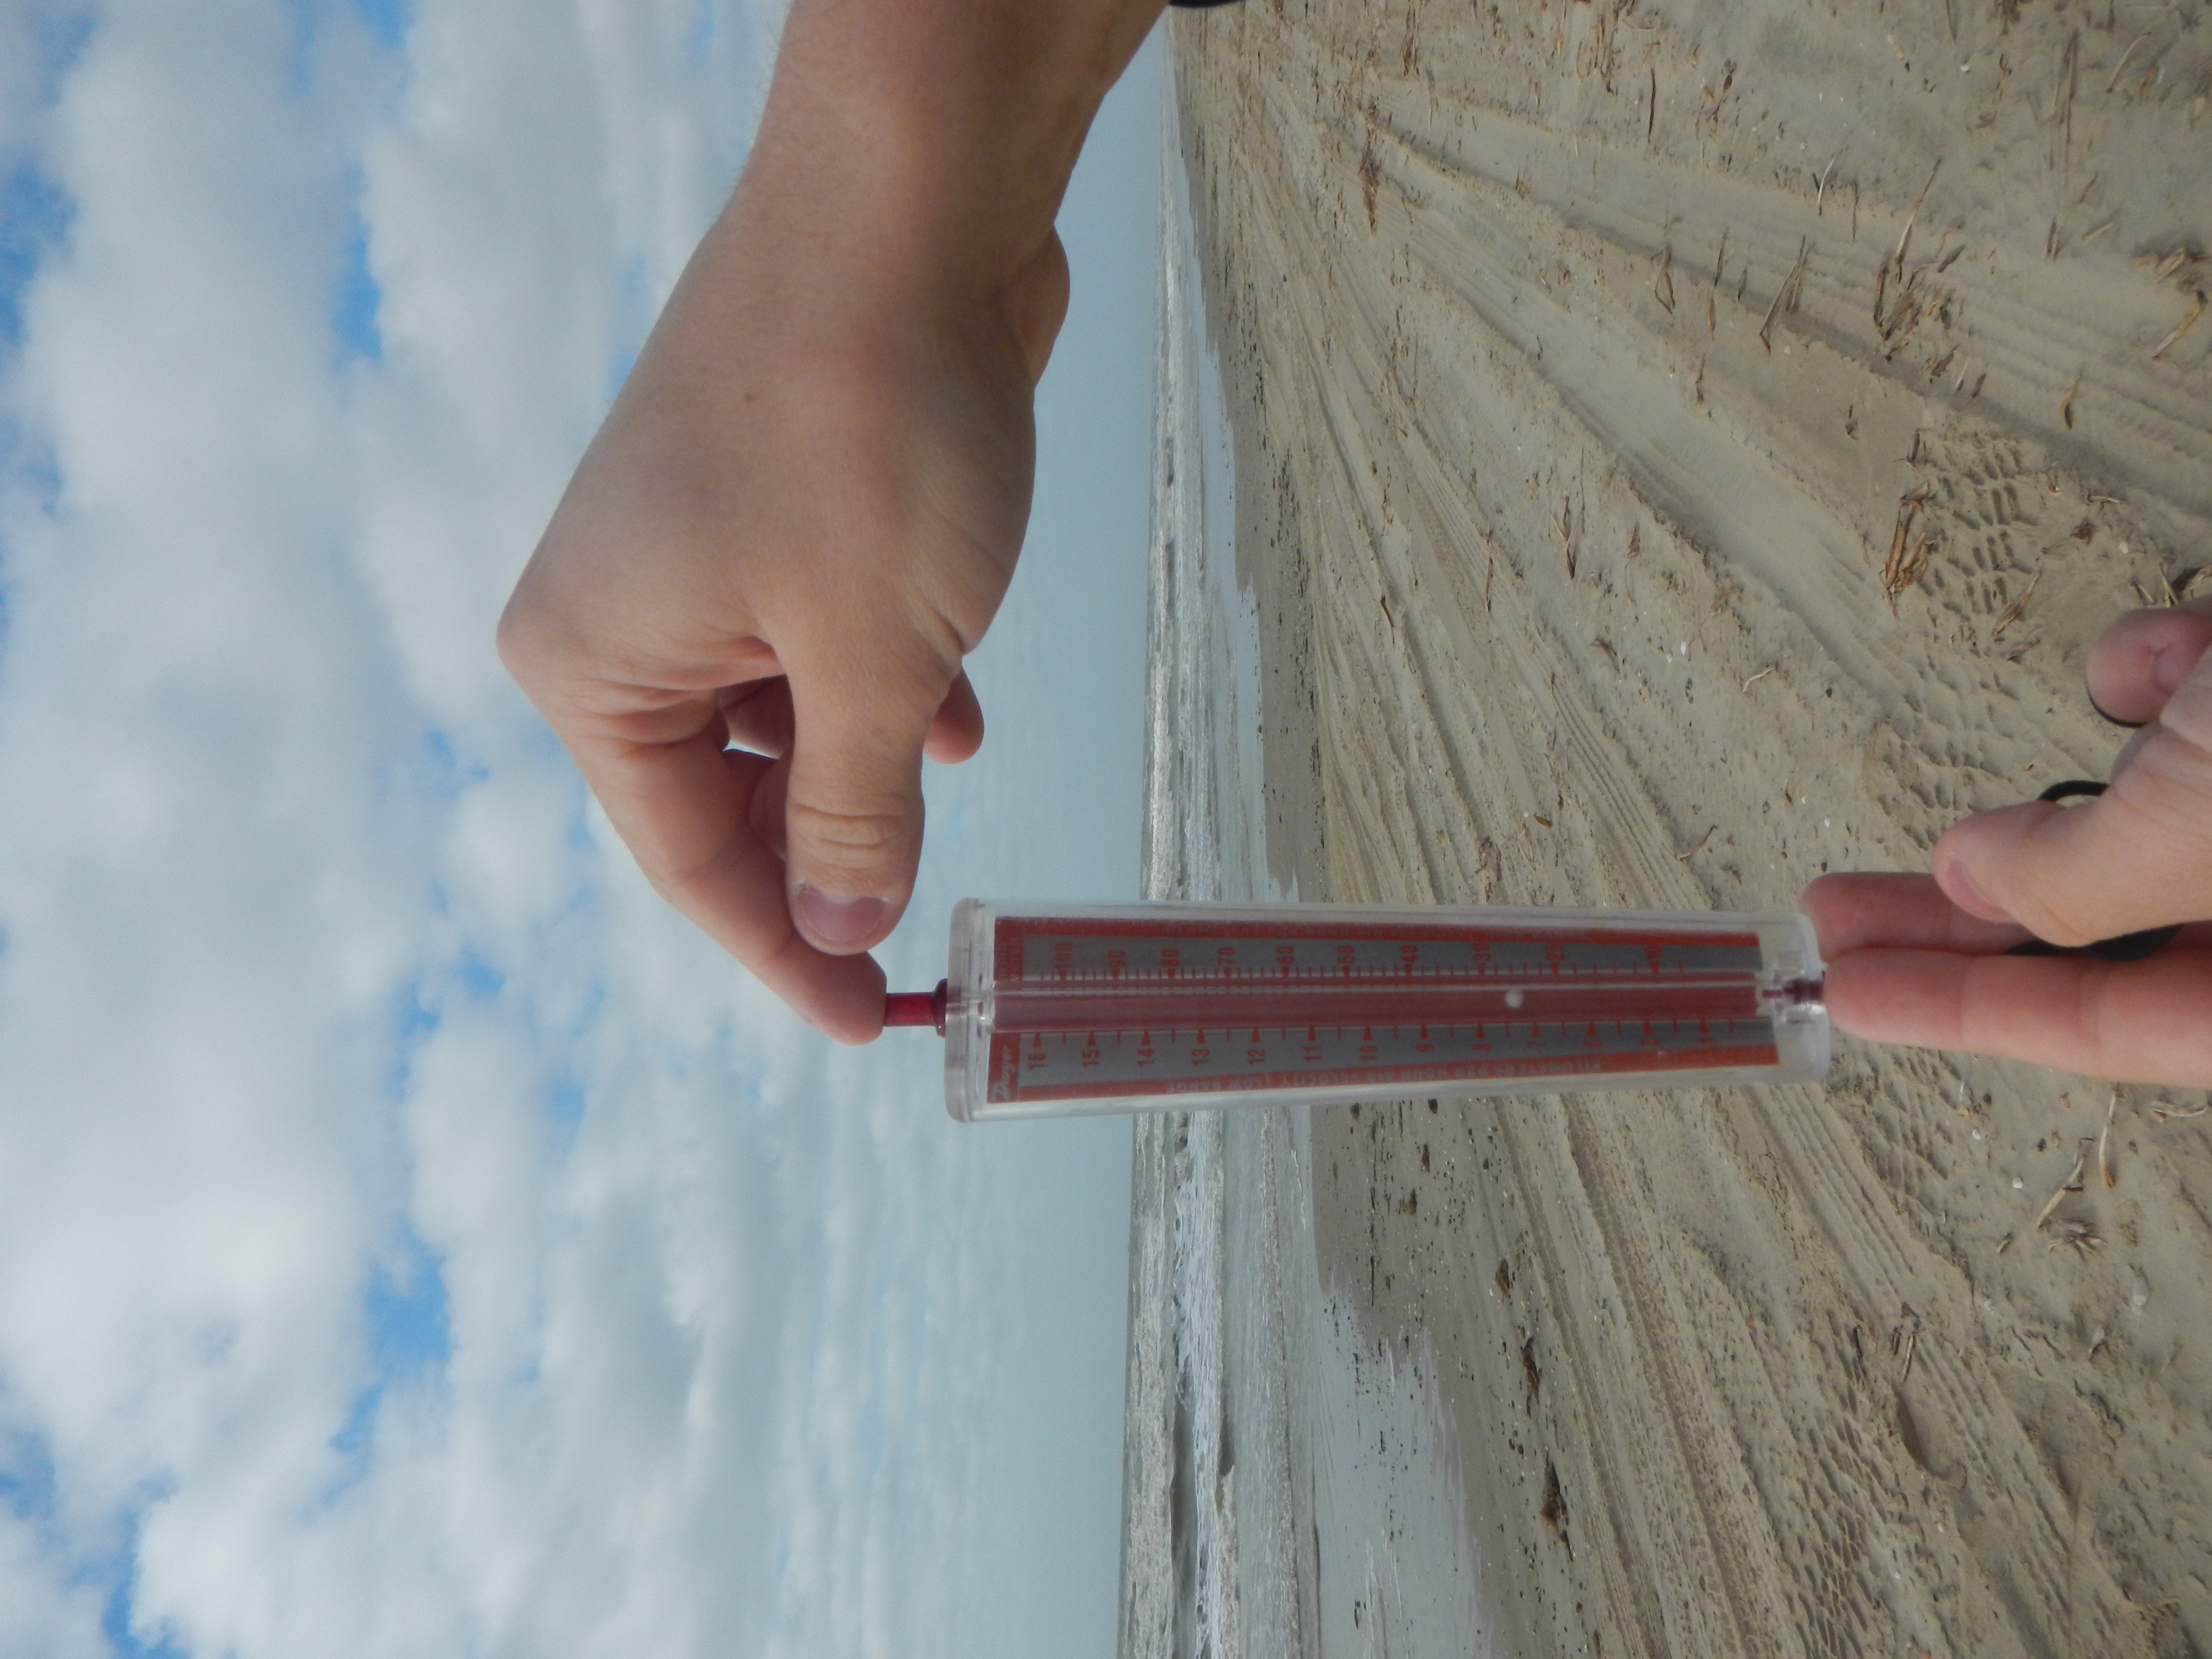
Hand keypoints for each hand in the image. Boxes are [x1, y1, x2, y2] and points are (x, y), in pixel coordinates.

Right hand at [499, 0, 1159, 1041]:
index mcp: (593, 663)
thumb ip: (854, 807)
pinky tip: (952, 703)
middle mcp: (617, 612)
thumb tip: (840, 916)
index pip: (688, 861)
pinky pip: (811, 643)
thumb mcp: (876, 659)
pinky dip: (879, 683)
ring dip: (866, 760)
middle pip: (721, 797)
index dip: (786, 953)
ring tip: (943, 764)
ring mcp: (689, 554)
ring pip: (778, 718)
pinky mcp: (762, 510)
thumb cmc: (866, 425)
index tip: (868, 1022)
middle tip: (922, 929)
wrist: (906, 209)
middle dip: (827, 851)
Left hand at [1803, 597, 2211, 1085]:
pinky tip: (2162, 660)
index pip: (2119, 1029)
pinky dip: (2160, 673)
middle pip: (2117, 928)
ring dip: (2086, 784)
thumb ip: (2083, 876)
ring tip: (2010, 791)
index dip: (1971, 1015)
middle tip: (1837, 914)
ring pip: (2153, 811)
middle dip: (1975, 908)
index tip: (1850, 998)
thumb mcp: (2204, 824)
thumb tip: (1973, 882)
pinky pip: (2194, 703)